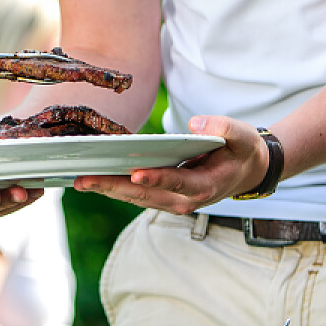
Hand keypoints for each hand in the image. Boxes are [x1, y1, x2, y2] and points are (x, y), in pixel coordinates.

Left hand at [70, 115, 269, 214]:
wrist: (247, 171)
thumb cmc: (242, 150)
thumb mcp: (242, 136)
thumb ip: (224, 128)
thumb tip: (194, 123)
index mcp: (206, 187)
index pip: (178, 183)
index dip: (157, 179)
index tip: (135, 174)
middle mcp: (185, 201)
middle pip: (145, 195)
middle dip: (113, 187)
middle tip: (83, 180)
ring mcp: (172, 202)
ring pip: (135, 198)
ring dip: (107, 189)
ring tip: (78, 180)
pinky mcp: (162, 197)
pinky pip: (135, 194)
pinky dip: (113, 187)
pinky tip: (92, 178)